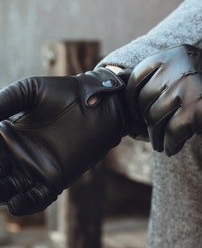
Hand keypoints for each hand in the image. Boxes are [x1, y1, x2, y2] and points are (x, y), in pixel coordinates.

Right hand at [0, 67, 129, 214]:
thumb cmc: (66, 92)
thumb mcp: (29, 91)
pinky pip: (36, 199)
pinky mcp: (57, 178)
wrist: (99, 103)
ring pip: (9, 191)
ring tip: (7, 183)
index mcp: (8, 135)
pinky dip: (24, 204)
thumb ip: (4, 102)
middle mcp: (19, 154)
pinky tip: (18, 198)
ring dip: (2, 192)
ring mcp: (37, 167)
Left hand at [127, 44, 201, 155]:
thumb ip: (166, 76)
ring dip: (156, 136)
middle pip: (143, 101)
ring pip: (155, 119)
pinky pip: (172, 133)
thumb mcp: (191, 68)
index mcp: (173, 55)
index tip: (134, 111)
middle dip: (145, 121)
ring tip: (161, 144)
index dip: (131, 97)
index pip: (137, 75)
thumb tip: (135, 99)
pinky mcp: (197, 111)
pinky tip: (174, 148)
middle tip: (151, 133)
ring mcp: (186, 89)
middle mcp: (177, 68)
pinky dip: (170, 144)